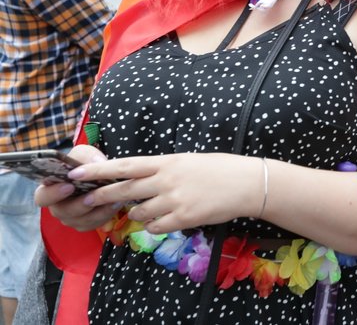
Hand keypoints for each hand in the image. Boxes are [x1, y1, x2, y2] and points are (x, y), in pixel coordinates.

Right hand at [36, 145, 119, 231]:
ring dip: (97, 210)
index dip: (53, 194)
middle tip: (91, 196)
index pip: (42, 197)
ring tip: (112, 199)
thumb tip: (94, 163)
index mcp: (50, 189)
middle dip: (78, 205)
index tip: (68, 186)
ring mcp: (72, 217)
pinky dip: (106, 214)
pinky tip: (116, 203)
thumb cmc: (85, 164)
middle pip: (62, 212)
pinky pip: (94, 223)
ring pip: (80, 220)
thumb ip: (85, 156)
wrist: (102, 173)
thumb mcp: (84, 154)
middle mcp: (58, 206)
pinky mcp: (87, 222)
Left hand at [64, 153, 263, 233]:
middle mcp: (166, 180)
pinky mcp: (183, 218)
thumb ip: (164, 169)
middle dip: (103, 196)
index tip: (77, 173)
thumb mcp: (189, 161)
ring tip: (153, 209)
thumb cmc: (221, 168)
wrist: (248, 183)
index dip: (99, 170)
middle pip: (124, 190)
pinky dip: (156, 226)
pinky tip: (167, 220)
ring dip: (139, 214)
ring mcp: (174, 200)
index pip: (126, 166)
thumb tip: (141, 177)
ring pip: (139, 213)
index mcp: (167, 162)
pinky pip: (156, 227)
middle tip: (88, 200)